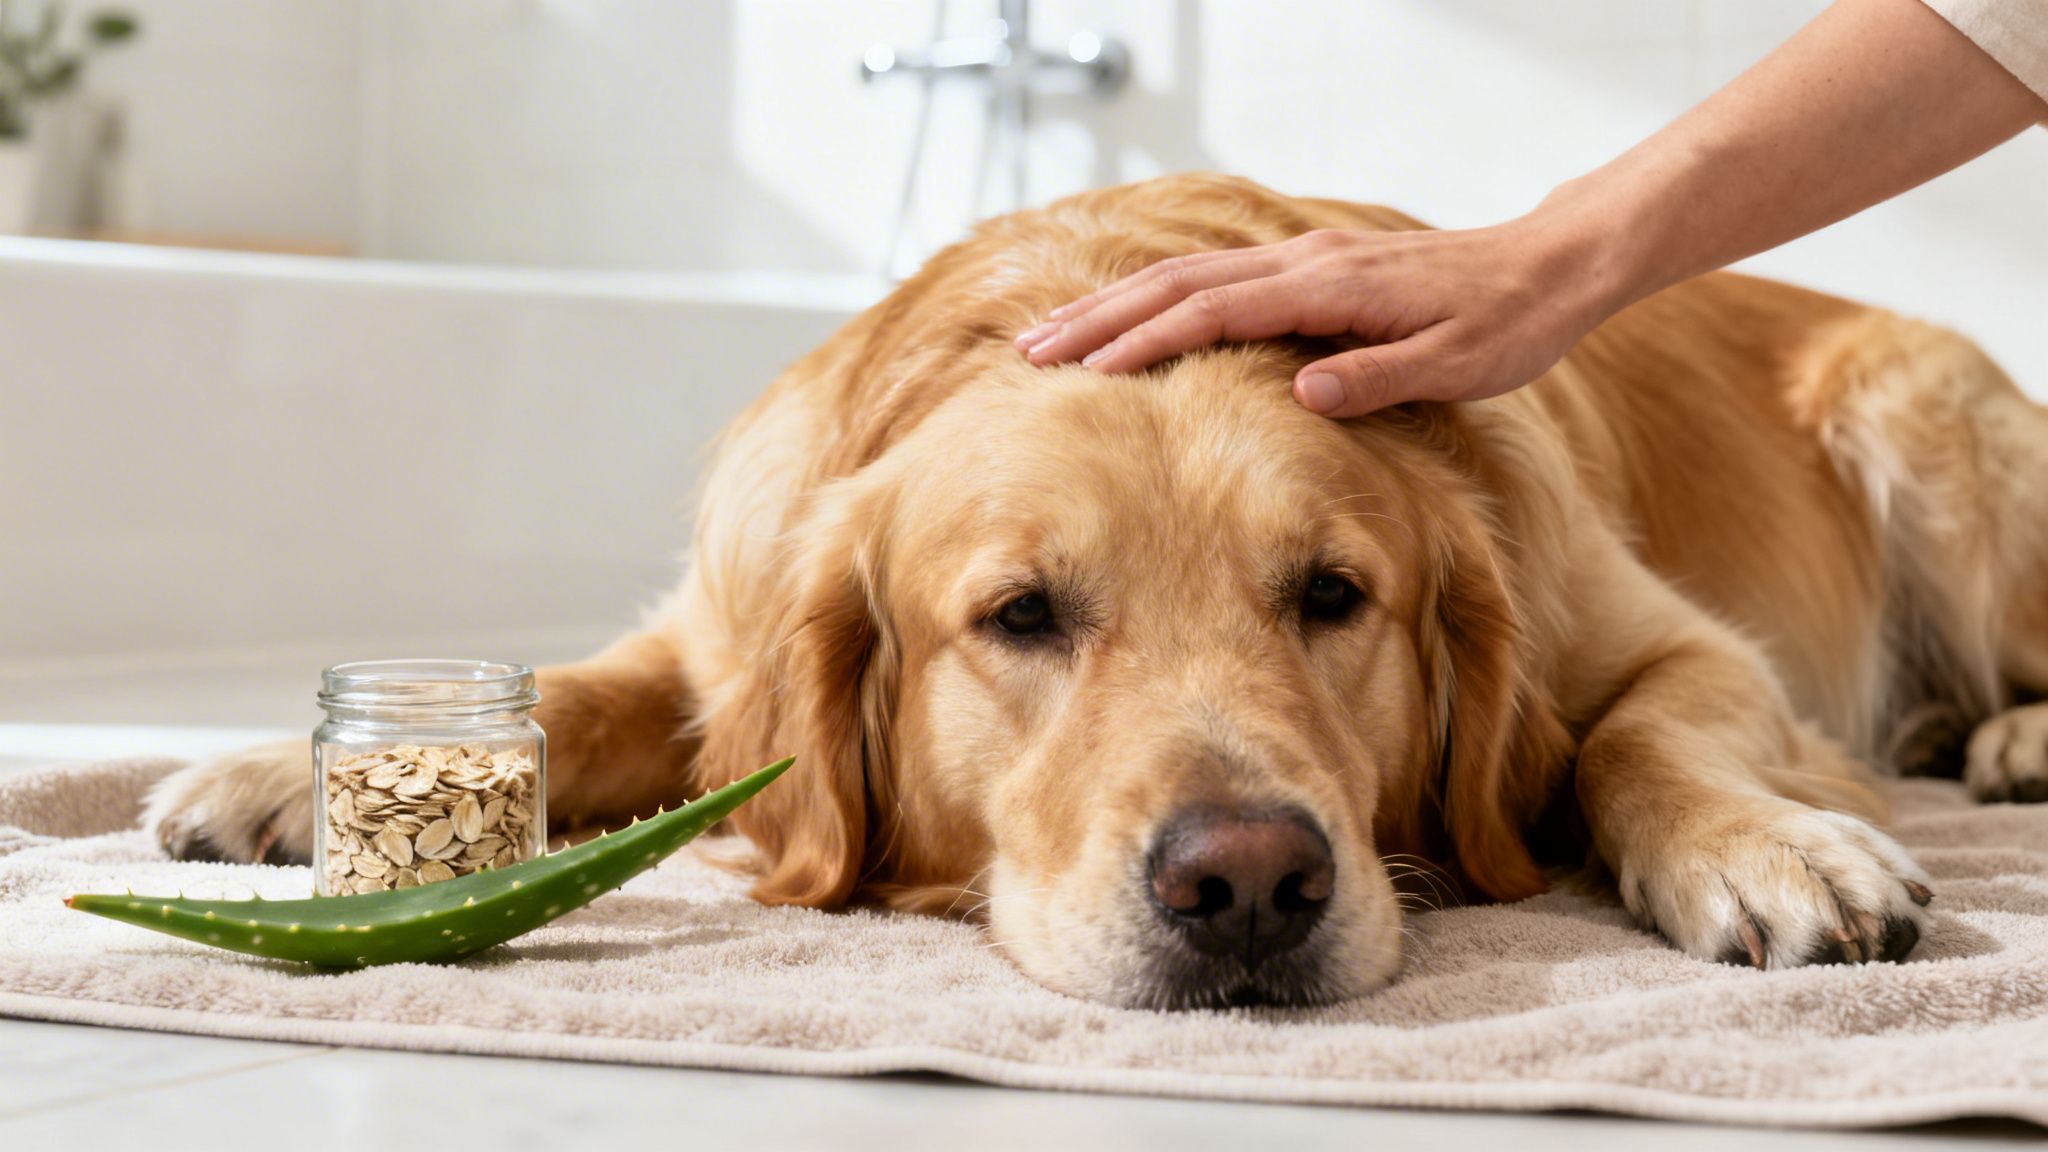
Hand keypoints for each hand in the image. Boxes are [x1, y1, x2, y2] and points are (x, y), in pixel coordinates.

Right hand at [1014, 219, 1615, 417]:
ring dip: (1118, 303)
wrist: (1549, 265)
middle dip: (1100, 317)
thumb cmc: (1509, 322)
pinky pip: (1216, 275)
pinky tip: (1130, 313)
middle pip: (1179, 283)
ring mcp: (1305, 257)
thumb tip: (1301, 394)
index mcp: (1331, 285)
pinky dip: (1159, 293)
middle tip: (1031, 353)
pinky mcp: (1311, 266)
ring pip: (1188, 273)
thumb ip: (1378, 377)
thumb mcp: (1458, 364)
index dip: (1145, 342)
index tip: (1085, 375)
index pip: (1214, 311)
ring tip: (1056, 335)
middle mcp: (1306, 260)